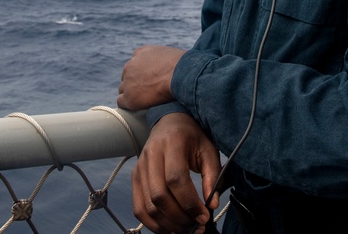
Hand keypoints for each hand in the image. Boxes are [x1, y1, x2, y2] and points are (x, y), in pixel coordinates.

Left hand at [117, 45, 185, 110]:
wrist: (180, 75)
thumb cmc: (182, 66)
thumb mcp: (170, 54)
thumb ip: (162, 59)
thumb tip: (170, 66)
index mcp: (140, 52)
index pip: (134, 62)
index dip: (141, 72)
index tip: (148, 78)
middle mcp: (131, 65)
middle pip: (127, 76)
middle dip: (134, 82)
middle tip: (147, 90)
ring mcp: (128, 81)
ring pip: (123, 89)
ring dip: (131, 93)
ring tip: (142, 101)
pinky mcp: (129, 97)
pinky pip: (121, 102)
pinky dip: (128, 105)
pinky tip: (137, 108)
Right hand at [131, 113, 220, 233]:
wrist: (170, 123)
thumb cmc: (192, 138)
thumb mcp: (208, 150)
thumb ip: (212, 176)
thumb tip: (212, 204)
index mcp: (172, 142)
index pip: (175, 178)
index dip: (190, 202)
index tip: (204, 216)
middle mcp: (151, 154)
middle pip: (159, 195)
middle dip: (179, 217)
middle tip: (196, 226)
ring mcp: (139, 166)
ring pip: (148, 205)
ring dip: (167, 224)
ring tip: (185, 229)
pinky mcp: (134, 177)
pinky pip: (138, 208)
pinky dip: (153, 224)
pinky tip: (169, 227)